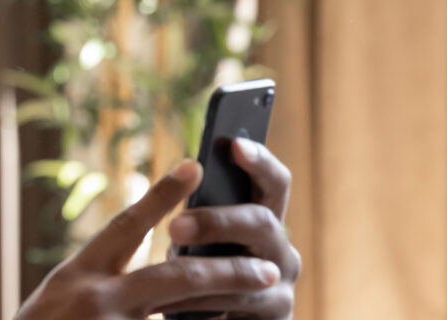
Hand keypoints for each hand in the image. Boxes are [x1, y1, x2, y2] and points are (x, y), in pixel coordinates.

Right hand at [15, 161, 281, 319]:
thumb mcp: (61, 295)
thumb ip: (101, 275)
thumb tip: (145, 248)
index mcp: (77, 274)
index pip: (125, 226)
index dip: (161, 195)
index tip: (195, 166)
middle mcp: (94, 298)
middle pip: (174, 277)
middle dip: (227, 271)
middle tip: (268, 268)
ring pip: (181, 311)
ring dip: (226, 305)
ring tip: (261, 295)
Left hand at [155, 139, 299, 317]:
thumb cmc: (198, 279)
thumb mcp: (199, 244)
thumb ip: (200, 220)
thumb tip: (182, 180)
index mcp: (265, 224)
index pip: (274, 183)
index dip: (259, 161)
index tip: (234, 143)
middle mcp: (282, 252)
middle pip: (262, 223)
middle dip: (218, 221)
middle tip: (174, 226)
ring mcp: (282, 289)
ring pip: (250, 275)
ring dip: (204, 274)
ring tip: (164, 274)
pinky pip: (238, 309)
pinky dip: (202, 309)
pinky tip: (170, 307)